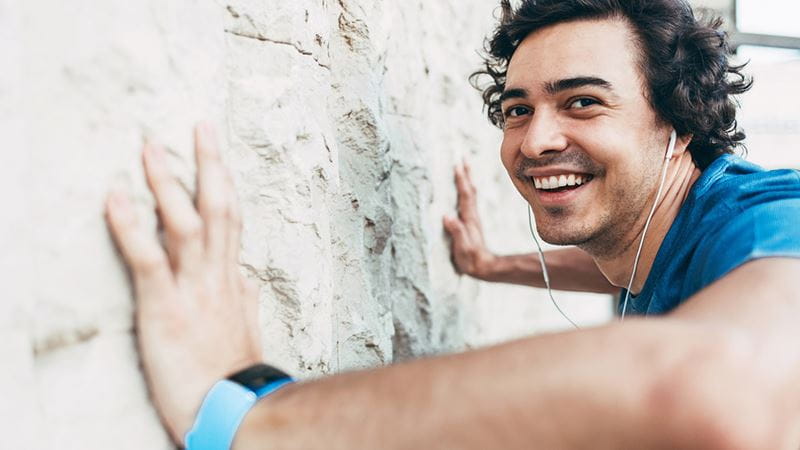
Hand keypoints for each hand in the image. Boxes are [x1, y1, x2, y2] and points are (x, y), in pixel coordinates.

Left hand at [105, 124, 261, 444]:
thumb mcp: (248, 330)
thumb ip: (246, 298)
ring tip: (150, 147)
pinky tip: (114, 196)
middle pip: (219, 207)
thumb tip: (246, 277)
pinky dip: (129, 225)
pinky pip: (148, 258)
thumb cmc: (235, 375)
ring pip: (186, 222)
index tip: (217, 157)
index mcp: (234, 279)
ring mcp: (193, 289)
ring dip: (168, 181)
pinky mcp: (165, 307)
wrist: (234, 411)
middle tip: (199, 125)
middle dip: (210, 164)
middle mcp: (218, 275)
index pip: (233, 222)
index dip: (224, 184)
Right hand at [442, 161, 496, 278]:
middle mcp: (472, 215)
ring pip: (470, 193)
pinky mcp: (470, 221)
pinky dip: (466, 189)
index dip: (461, 180)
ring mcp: (472, 217)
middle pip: (469, 189)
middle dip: (466, 173)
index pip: (465, 195)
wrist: (484, 267)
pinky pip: (468, 200)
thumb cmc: (471, 259)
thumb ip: (457, 232)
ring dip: (467, 178)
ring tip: (464, 166)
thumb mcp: (463, 248)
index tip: (457, 165)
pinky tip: (464, 187)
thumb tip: (447, 216)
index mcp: (468, 219)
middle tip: (462, 156)